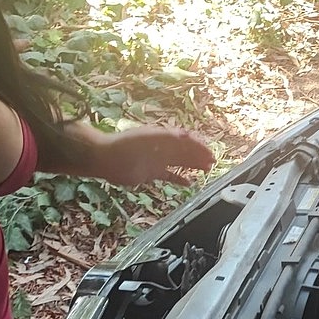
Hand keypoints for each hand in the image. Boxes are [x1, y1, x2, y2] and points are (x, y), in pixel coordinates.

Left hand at [91, 126, 214, 185]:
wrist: (106, 158)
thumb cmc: (127, 146)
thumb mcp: (150, 139)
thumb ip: (169, 137)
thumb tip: (188, 135)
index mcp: (164, 137)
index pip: (186, 140)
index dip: (199, 146)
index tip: (210, 152)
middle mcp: (162, 148)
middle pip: (185, 151)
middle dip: (199, 156)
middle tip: (212, 162)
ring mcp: (157, 160)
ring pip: (180, 162)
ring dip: (193, 165)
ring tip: (205, 170)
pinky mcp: (151, 172)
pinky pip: (169, 175)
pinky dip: (179, 178)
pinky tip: (188, 183)